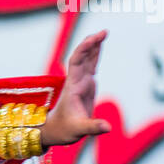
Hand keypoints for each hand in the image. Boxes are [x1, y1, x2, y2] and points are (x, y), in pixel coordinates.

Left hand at [40, 31, 111, 147]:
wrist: (56, 131)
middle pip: (82, 57)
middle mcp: (76, 82)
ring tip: (104, 33)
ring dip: (94, 47)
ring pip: (86, 60)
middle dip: (91, 43)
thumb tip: (108, 127)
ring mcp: (81, 83)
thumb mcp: (78, 130)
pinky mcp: (86, 87)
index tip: (96, 38)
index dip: (85, 49)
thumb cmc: (64, 130)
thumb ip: (93, 127)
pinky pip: (90, 67)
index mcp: (73, 87)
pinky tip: (100, 47)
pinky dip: (95, 56)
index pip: (77, 62)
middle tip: (104, 32)